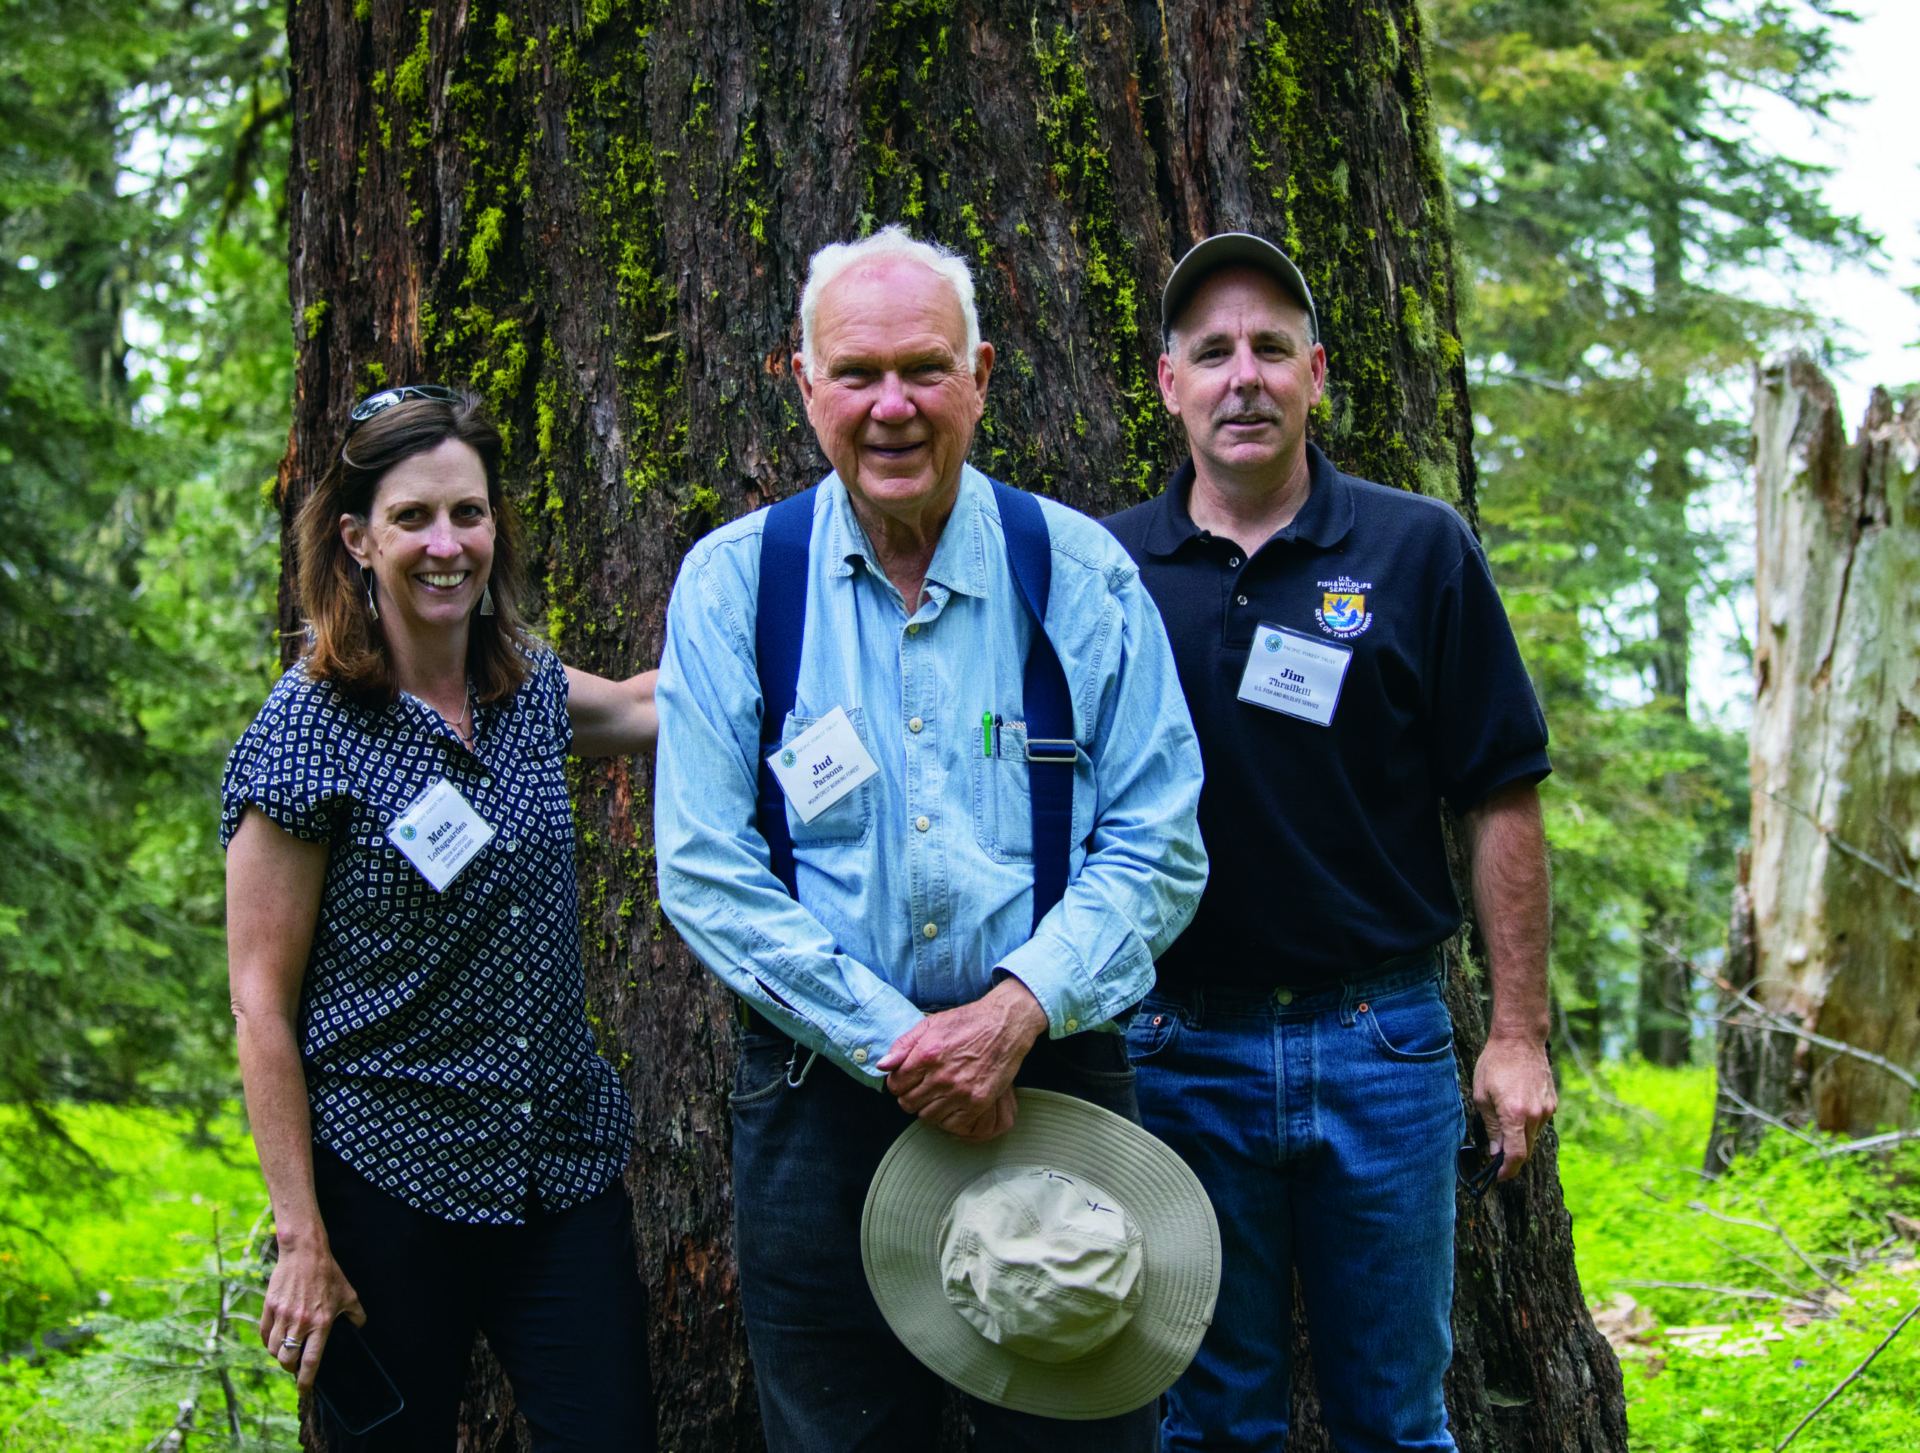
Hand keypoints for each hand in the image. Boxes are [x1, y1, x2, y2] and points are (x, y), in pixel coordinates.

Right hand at [259, 1236, 365, 1392]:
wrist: (305, 1253)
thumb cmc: (329, 1274)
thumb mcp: (349, 1294)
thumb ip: (356, 1314)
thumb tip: (360, 1327)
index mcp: (321, 1324)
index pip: (310, 1361)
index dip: (306, 1380)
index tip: (304, 1390)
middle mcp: (300, 1323)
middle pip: (286, 1360)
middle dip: (289, 1368)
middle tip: (294, 1366)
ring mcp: (282, 1316)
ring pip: (272, 1349)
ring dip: (278, 1355)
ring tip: (285, 1351)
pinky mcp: (269, 1307)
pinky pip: (264, 1333)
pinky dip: (268, 1341)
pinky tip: (275, 1339)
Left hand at [877, 978, 1048, 1141]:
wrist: (1005, 1025)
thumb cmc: (967, 1022)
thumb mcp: (930, 1025)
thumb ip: (903, 1045)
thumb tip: (882, 1066)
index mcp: (927, 1054)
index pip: (895, 1085)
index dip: (898, 1083)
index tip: (907, 1080)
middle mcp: (941, 1076)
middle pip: (908, 1104)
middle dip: (910, 1096)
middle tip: (922, 1088)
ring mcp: (960, 1092)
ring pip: (927, 1117)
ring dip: (929, 1107)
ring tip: (938, 1094)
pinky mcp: (978, 1102)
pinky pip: (951, 1124)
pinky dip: (948, 1117)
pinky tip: (952, 1103)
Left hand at [1472, 1033, 1556, 1181]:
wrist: (1520, 1040)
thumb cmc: (1495, 1064)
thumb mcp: (1482, 1096)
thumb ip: (1491, 1127)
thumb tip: (1495, 1152)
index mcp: (1515, 1115)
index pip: (1516, 1155)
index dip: (1507, 1171)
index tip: (1498, 1176)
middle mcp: (1536, 1115)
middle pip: (1526, 1150)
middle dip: (1512, 1159)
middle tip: (1496, 1160)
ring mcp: (1547, 1109)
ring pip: (1533, 1137)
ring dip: (1519, 1140)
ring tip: (1503, 1127)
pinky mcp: (1552, 1103)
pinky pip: (1539, 1123)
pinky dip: (1527, 1126)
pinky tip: (1515, 1111)